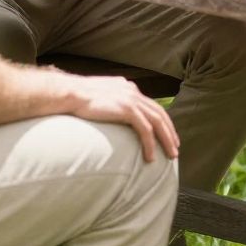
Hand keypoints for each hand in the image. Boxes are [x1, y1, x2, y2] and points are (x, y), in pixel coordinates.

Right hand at [65, 74, 179, 160]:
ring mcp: (131, 99)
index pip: (151, 105)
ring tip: (170, 155)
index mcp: (128, 88)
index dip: (162, 121)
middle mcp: (133, 92)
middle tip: (175, 149)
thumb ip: (112, 101)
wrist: (70, 94)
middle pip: (159, 113)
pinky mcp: (127, 109)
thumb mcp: (101, 97)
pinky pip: (145, 130)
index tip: (167, 135)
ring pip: (157, 122)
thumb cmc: (78, 98)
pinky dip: (150, 144)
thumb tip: (113, 111)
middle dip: (169, 132)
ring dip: (166, 140)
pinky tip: (150, 157)